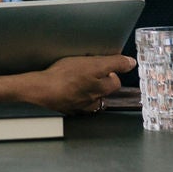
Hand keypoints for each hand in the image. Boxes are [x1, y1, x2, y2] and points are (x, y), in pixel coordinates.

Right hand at [20, 54, 135, 112]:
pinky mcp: (67, 108)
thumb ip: (114, 63)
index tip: (102, 66)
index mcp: (101, 88)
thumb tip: (131, 63)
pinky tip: (66, 88)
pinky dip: (73, 97)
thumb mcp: (93, 63)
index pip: (115, 81)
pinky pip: (75, 103)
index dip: (110, 71)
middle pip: (103, 91)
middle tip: (88, 71)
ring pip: (90, 98)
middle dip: (99, 82)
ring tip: (76, 80)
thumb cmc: (65, 75)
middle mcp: (93, 100)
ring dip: (86, 90)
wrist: (42, 89)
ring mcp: (80, 106)